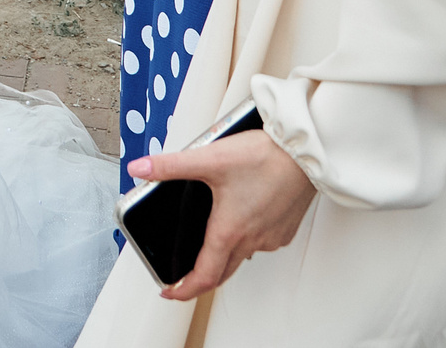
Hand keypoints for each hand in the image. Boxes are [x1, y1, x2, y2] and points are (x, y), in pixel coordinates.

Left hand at [125, 130, 315, 300]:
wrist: (305, 153)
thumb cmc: (264, 157)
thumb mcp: (208, 158)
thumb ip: (170, 166)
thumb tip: (139, 168)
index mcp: (229, 231)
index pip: (204, 276)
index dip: (184, 289)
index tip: (170, 292)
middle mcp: (251, 240)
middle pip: (222, 272)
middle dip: (200, 278)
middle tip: (183, 277)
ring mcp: (271, 236)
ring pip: (242, 256)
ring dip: (223, 255)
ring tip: (209, 239)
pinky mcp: (284, 229)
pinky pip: (261, 243)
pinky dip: (245, 239)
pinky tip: (240, 219)